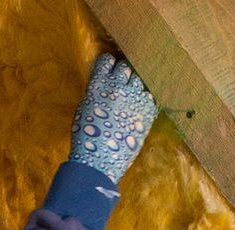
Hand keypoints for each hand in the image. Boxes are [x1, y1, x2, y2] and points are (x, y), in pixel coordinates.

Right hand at [70, 53, 155, 182]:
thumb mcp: (84, 108)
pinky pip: (150, 95)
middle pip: (125, 67)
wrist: (99, 161)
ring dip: (135, 84)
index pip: (106, 61)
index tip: (109, 69)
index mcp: (98, 84)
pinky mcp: (147, 110)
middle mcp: (118, 86)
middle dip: (123, 72)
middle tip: (121, 82)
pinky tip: (140, 106)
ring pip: (140, 79)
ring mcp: (135, 98)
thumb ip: (95, 93)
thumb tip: (103, 87)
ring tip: (132, 94)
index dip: (108, 65)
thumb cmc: (85, 138)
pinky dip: (145, 98)